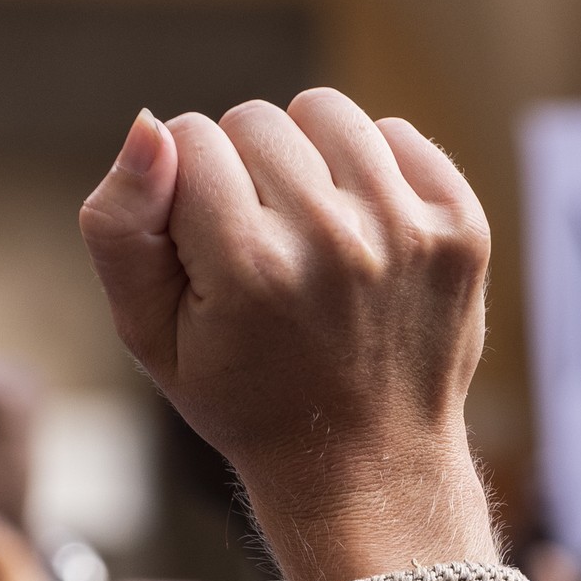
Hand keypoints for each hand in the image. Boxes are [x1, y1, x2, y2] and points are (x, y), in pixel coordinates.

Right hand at [77, 93, 494, 580]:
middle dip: (244, 172)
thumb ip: (119, 224)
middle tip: (262, 254)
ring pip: (326, 113)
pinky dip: (376, 170)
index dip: (186, 189)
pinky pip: (398, 135)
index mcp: (249, 266)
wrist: (366, 466)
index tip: (207, 251)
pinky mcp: (462, 230)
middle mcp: (335, 241)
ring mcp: (409, 232)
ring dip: (308, 159)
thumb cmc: (243, 396)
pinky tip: (367, 235)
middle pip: (256, 119)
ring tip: (311, 234)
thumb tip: (149, 124)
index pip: (188, 136)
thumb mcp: (147, 333)